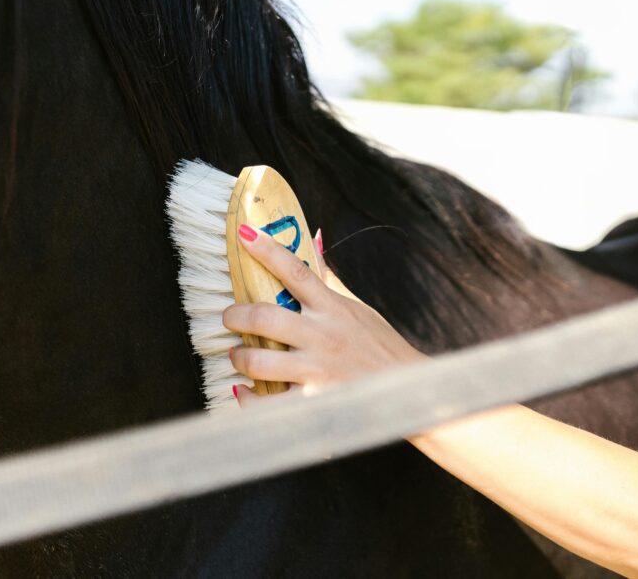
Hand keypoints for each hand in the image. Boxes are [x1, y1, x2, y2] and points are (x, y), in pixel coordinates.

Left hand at [222, 225, 425, 406]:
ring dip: (239, 356)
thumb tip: (313, 242)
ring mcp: (317, 371)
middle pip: (265, 316)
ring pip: (258, 361)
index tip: (243, 233)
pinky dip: (247, 398)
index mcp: (333, 308)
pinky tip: (243, 391)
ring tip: (238, 356)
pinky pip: (266, 403)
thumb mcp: (358, 308)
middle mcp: (323, 337)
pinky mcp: (312, 403)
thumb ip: (329, 282)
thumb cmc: (380, 347)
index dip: (267, 249)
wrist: (407, 390)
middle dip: (236, 315)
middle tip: (230, 317)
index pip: (295, 271)